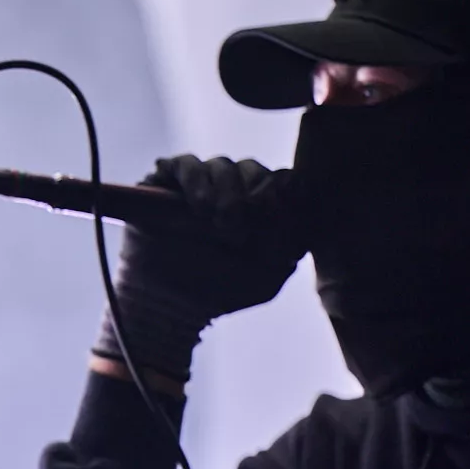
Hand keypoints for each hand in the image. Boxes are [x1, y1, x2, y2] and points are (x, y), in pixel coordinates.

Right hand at [124, 155, 304, 318]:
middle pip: (254, 169)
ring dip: (225, 193)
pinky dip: (196, 181)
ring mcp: (199, 184)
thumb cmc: (220, 291)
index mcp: (261, 206)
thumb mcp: (269, 276)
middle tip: (240, 231)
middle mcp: (232, 189)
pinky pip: (185, 164)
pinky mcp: (165, 182)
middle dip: (252, 197)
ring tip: (219, 224)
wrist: (170, 305)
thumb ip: (292, 246)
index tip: (275, 227)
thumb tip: (304, 215)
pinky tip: (199, 208)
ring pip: (222, 165)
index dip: (284, 197)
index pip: (283, 180)